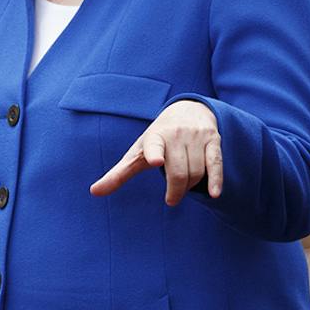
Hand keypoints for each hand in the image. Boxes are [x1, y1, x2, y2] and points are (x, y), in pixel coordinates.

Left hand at [89, 99, 220, 205]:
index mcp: (154, 137)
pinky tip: (214, 195)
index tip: (154, 161)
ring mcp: (196, 136)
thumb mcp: (137, 152)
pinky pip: (216, 164)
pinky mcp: (213, 140)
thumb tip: (94, 192)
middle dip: (175, 191)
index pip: (153, 145)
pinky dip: (215, 180)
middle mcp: (176, 134)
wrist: (187, 110)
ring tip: (183, 187)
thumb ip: (118, 174)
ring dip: (190, 187)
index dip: (154, 153)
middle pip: (179, 172)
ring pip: (197, 171)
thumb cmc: (157, 139)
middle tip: (170, 200)